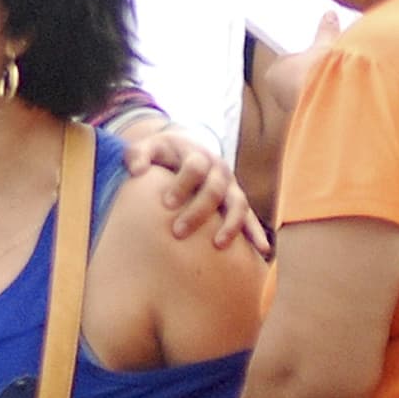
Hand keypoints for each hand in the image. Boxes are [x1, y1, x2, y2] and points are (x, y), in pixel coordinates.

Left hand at [128, 127, 265, 252]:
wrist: (184, 151)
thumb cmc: (161, 154)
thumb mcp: (147, 147)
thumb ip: (137, 155)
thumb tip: (136, 171)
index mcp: (197, 155)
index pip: (194, 168)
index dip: (182, 184)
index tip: (166, 204)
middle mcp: (219, 169)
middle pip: (214, 189)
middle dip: (198, 211)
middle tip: (178, 231)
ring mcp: (231, 186)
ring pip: (238, 203)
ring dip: (230, 224)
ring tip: (217, 244)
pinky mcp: (237, 201)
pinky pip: (250, 217)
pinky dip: (256, 232)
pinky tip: (261, 250)